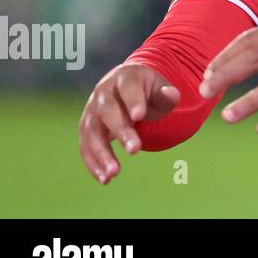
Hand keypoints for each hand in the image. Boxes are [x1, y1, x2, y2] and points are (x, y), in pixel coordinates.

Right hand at [78, 62, 179, 184]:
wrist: (125, 87)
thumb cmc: (147, 90)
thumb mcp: (159, 88)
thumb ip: (166, 95)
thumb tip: (172, 94)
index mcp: (124, 78)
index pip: (128, 88)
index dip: (133, 101)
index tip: (140, 116)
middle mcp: (103, 93)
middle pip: (109, 112)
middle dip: (121, 131)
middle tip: (135, 150)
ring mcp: (91, 110)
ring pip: (92, 132)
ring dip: (102, 154)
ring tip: (114, 173)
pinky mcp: (86, 128)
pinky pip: (86, 147)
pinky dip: (93, 163)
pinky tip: (105, 179)